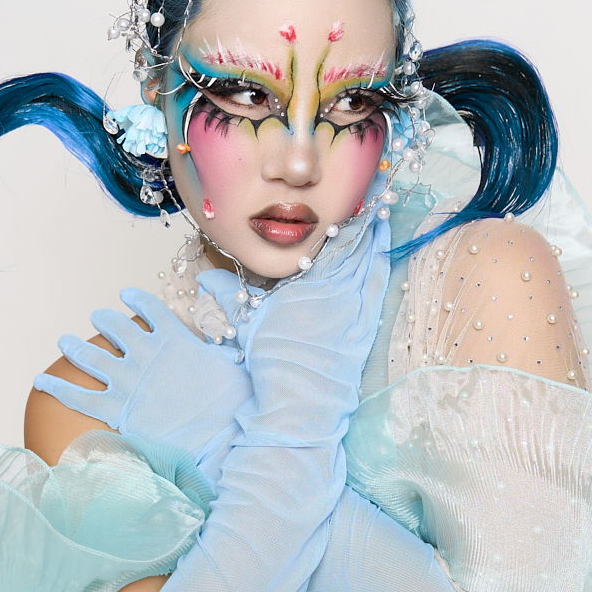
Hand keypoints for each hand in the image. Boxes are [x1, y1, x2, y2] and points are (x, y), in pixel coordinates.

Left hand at [33, 288, 250, 486]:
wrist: (218, 435)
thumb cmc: (231, 403)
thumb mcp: (233, 360)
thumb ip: (222, 337)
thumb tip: (221, 315)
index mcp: (172, 338)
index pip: (149, 309)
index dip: (136, 301)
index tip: (127, 295)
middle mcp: (143, 352)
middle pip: (113, 328)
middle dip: (102, 321)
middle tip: (96, 318)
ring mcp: (126, 380)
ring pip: (89, 356)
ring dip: (74, 346)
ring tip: (63, 340)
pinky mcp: (115, 408)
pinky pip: (76, 396)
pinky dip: (55, 388)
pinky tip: (39, 380)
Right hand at [200, 211, 391, 448]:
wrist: (299, 401)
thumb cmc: (272, 363)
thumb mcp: (246, 325)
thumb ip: (228, 296)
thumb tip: (205, 279)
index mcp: (305, 284)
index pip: (324, 240)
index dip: (334, 216)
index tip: (341, 195)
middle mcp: (333, 290)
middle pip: (349, 244)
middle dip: (359, 216)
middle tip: (368, 190)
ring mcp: (355, 307)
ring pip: (367, 259)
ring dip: (374, 234)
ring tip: (381, 208)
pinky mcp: (366, 325)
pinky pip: (378, 283)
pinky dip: (382, 261)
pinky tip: (386, 245)